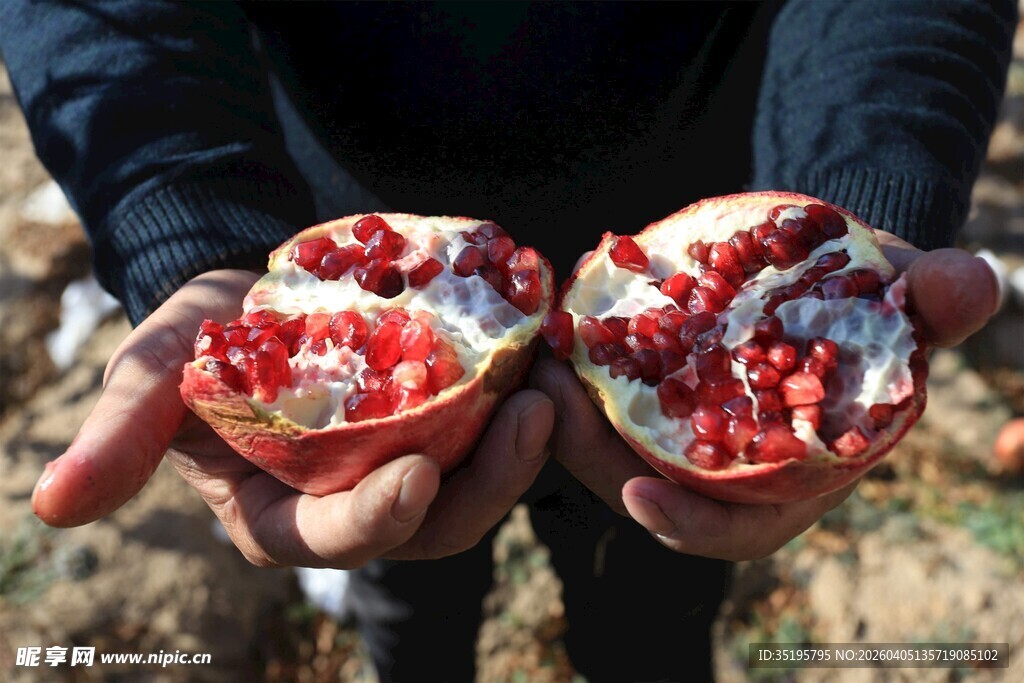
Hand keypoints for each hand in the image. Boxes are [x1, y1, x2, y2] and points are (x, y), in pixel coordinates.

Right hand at [32, 270, 553, 566]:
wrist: (250, 301)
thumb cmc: (198, 344)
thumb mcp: (152, 378)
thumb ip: (119, 436)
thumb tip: (52, 505)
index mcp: (282, 515)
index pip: (336, 537)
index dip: (377, 518)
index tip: (421, 474)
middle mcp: (353, 504)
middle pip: (431, 524)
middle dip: (488, 483)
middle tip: (532, 415)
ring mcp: (402, 464)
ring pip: (474, 482)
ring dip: (520, 445)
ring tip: (551, 384)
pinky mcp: (436, 424)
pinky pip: (487, 430)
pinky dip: (514, 402)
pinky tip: (538, 357)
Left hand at [532, 235, 999, 560]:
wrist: (827, 270)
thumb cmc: (875, 301)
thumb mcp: (908, 299)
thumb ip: (935, 302)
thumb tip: (974, 282)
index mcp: (785, 478)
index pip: (733, 530)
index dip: (689, 525)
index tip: (640, 495)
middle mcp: (722, 465)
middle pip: (646, 486)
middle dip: (594, 455)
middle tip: (553, 400)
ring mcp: (679, 427)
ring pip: (608, 442)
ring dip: (566, 411)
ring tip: (541, 357)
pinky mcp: (650, 386)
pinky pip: (602, 392)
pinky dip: (578, 367)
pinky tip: (558, 323)